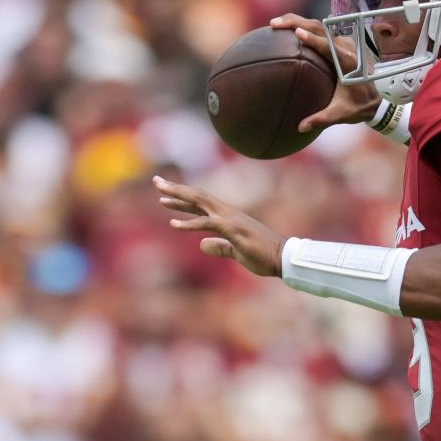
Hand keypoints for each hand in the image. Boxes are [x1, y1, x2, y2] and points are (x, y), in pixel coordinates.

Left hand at [153, 175, 285, 277]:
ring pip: (201, 203)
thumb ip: (219, 247)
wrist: (283, 258)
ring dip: (180, 198)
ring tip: (161, 195)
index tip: (164, 193)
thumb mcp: (235, 251)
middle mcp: (227, 213)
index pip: (201, 203)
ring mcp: (230, 219)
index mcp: (228, 217)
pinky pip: (207, 224)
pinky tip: (173, 224)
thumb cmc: (262, 254)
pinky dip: (189, 223)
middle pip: (197, 196)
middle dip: (176, 189)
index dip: (182, 197)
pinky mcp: (233, 229)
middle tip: (156, 182)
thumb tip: (202, 245)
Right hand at [270, 13, 380, 132]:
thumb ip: (321, 119)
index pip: (327, 46)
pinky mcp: (342, 42)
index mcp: (348, 62)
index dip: (311, 38)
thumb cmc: (359, 107)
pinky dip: (304, 28)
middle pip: (319, 28)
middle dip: (295, 23)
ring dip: (297, 22)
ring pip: (319, 26)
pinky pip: (321, 31)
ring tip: (277, 25)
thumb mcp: (341, 115)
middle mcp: (347, 47)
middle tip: (274, 24)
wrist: (379, 98)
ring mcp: (345, 42)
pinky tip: (290, 32)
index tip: (296, 33)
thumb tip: (300, 127)